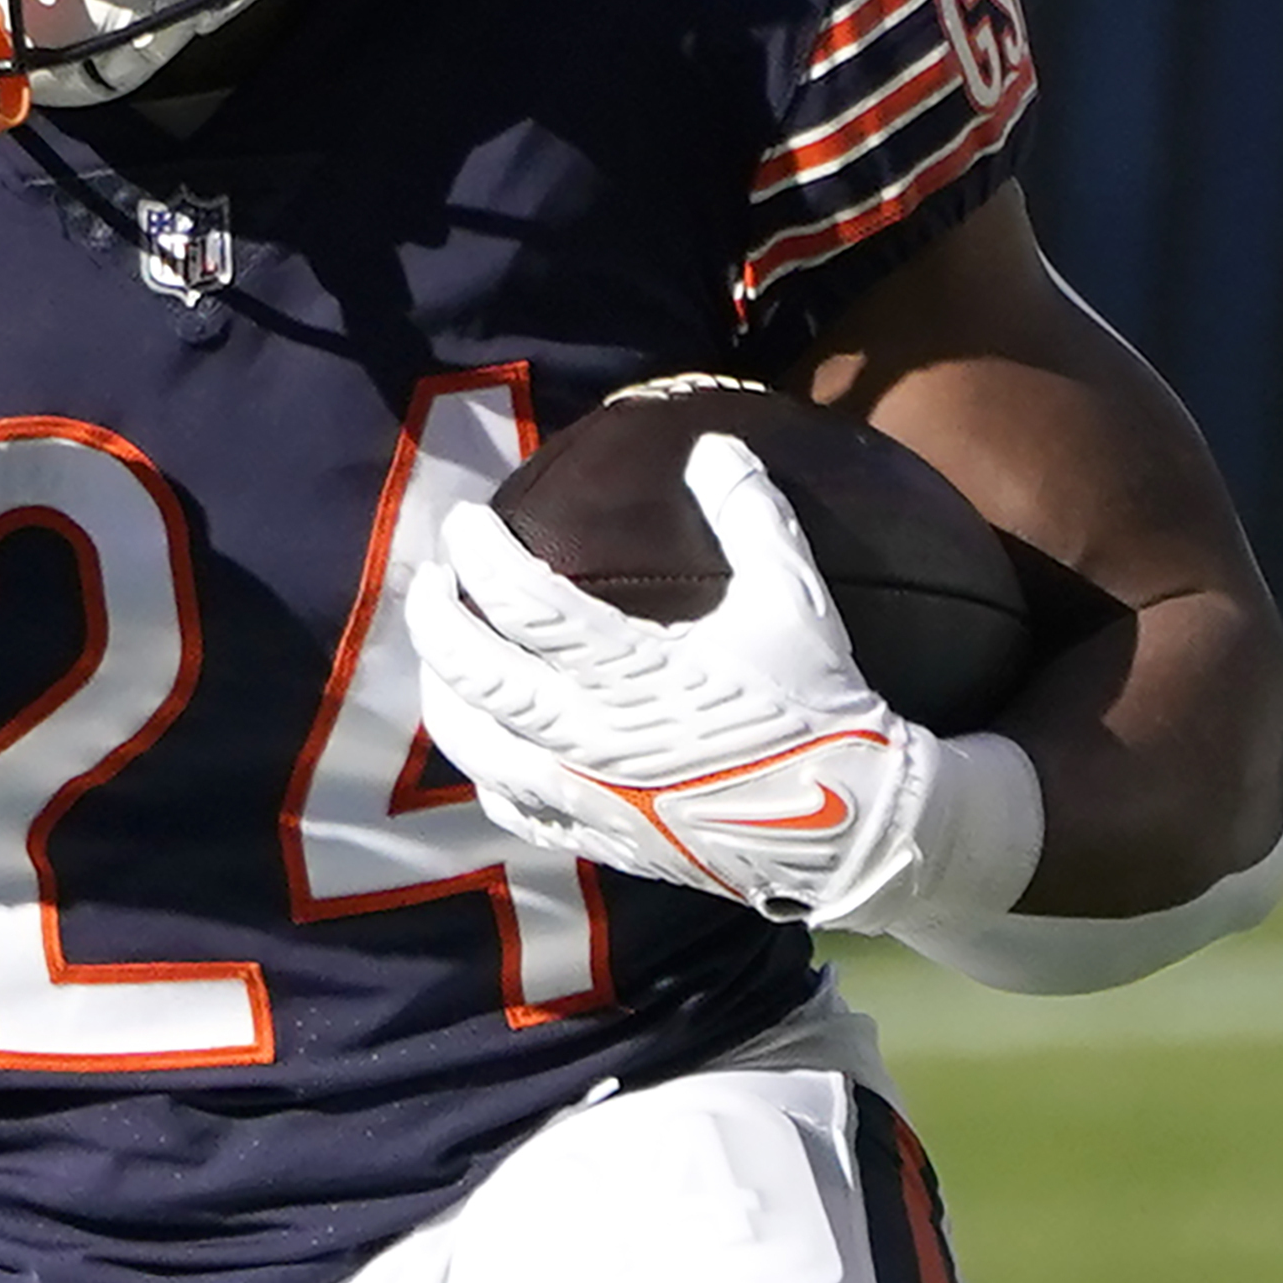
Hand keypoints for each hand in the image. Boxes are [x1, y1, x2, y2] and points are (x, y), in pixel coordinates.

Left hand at [405, 432, 947, 924]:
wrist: (850, 827)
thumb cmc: (816, 705)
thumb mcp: (794, 597)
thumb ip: (749, 512)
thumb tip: (713, 444)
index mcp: (630, 672)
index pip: (522, 603)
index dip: (481, 553)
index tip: (468, 521)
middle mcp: (591, 738)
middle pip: (474, 674)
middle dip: (436, 618)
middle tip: (432, 578)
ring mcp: (586, 795)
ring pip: (475, 744)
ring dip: (443, 691)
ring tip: (443, 653)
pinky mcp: (597, 837)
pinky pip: (511, 804)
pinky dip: (484, 766)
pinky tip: (488, 739)